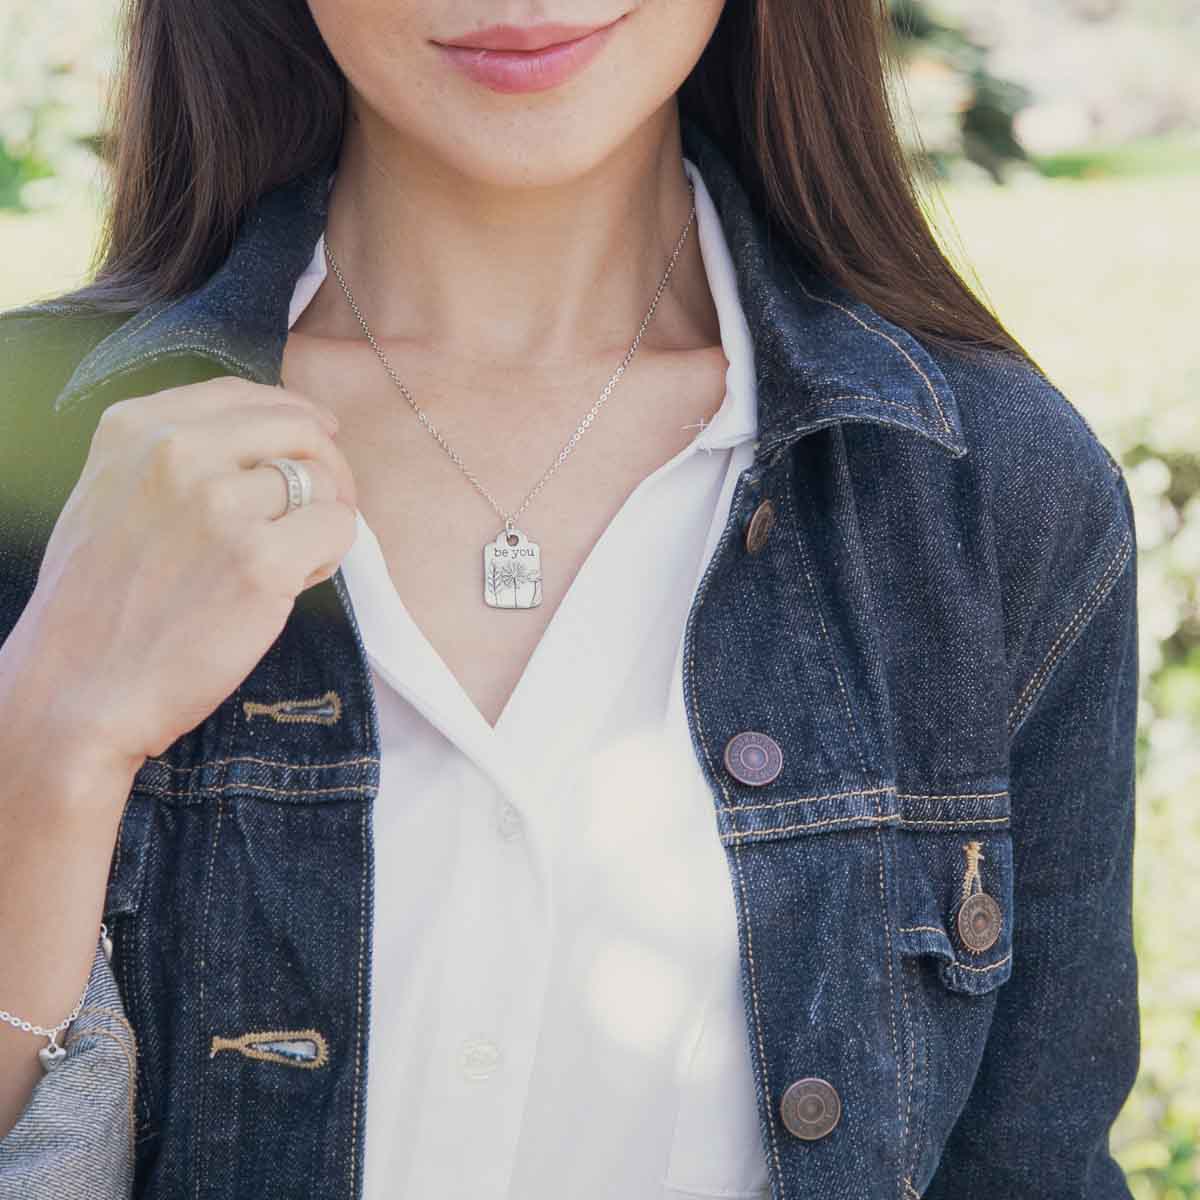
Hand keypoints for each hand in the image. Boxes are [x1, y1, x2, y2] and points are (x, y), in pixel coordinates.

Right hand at [6, 377, 357, 769]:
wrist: (77, 689)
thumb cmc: (99, 603)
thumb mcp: (111, 494)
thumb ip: (173, 455)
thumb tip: (266, 434)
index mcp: (136, 428)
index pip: (245, 394)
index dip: (295, 415)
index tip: (316, 438)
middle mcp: (178, 453)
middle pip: (300, 428)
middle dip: (327, 465)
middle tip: (322, 507)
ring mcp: (221, 505)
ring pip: (326, 482)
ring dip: (322, 521)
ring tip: (288, 561)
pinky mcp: (261, 561)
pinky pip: (339, 530)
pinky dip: (329, 557)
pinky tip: (293, 584)